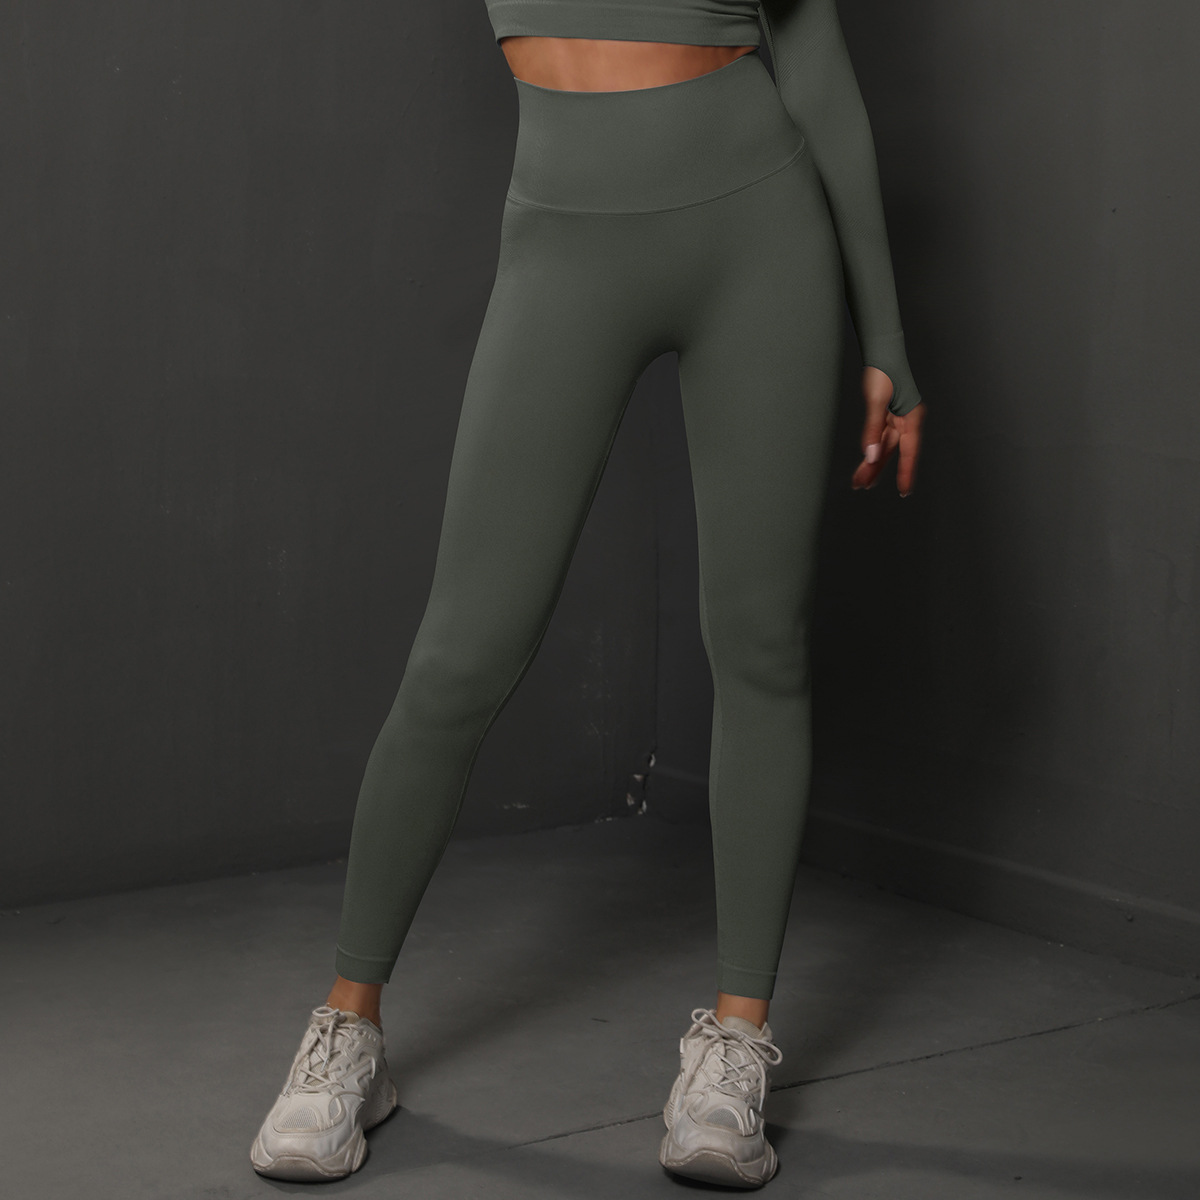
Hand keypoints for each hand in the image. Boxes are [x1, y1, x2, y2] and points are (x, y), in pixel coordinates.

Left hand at [851, 366, 924, 495]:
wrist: (882, 352)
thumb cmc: (883, 372)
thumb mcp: (876, 400)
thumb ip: (872, 429)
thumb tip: (870, 456)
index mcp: (911, 418)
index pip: (909, 452)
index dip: (906, 473)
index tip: (904, 491)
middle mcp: (907, 422)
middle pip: (892, 452)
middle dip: (877, 470)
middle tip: (862, 488)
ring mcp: (897, 420)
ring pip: (884, 448)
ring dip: (871, 464)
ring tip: (858, 483)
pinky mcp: (888, 417)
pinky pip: (879, 439)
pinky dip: (870, 451)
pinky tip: (864, 465)